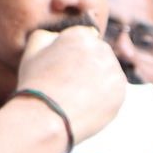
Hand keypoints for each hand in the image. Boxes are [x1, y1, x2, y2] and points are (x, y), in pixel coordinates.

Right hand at [15, 26, 125, 144]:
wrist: (46, 117)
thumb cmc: (35, 84)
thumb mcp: (32, 51)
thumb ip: (48, 35)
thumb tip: (60, 35)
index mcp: (81, 35)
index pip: (83, 36)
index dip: (70, 53)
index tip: (64, 67)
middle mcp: (102, 49)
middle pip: (97, 53)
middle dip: (87, 64)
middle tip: (69, 83)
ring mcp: (114, 71)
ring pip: (106, 71)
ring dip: (96, 79)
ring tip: (76, 95)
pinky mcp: (121, 91)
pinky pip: (112, 90)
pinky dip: (102, 96)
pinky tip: (86, 103)